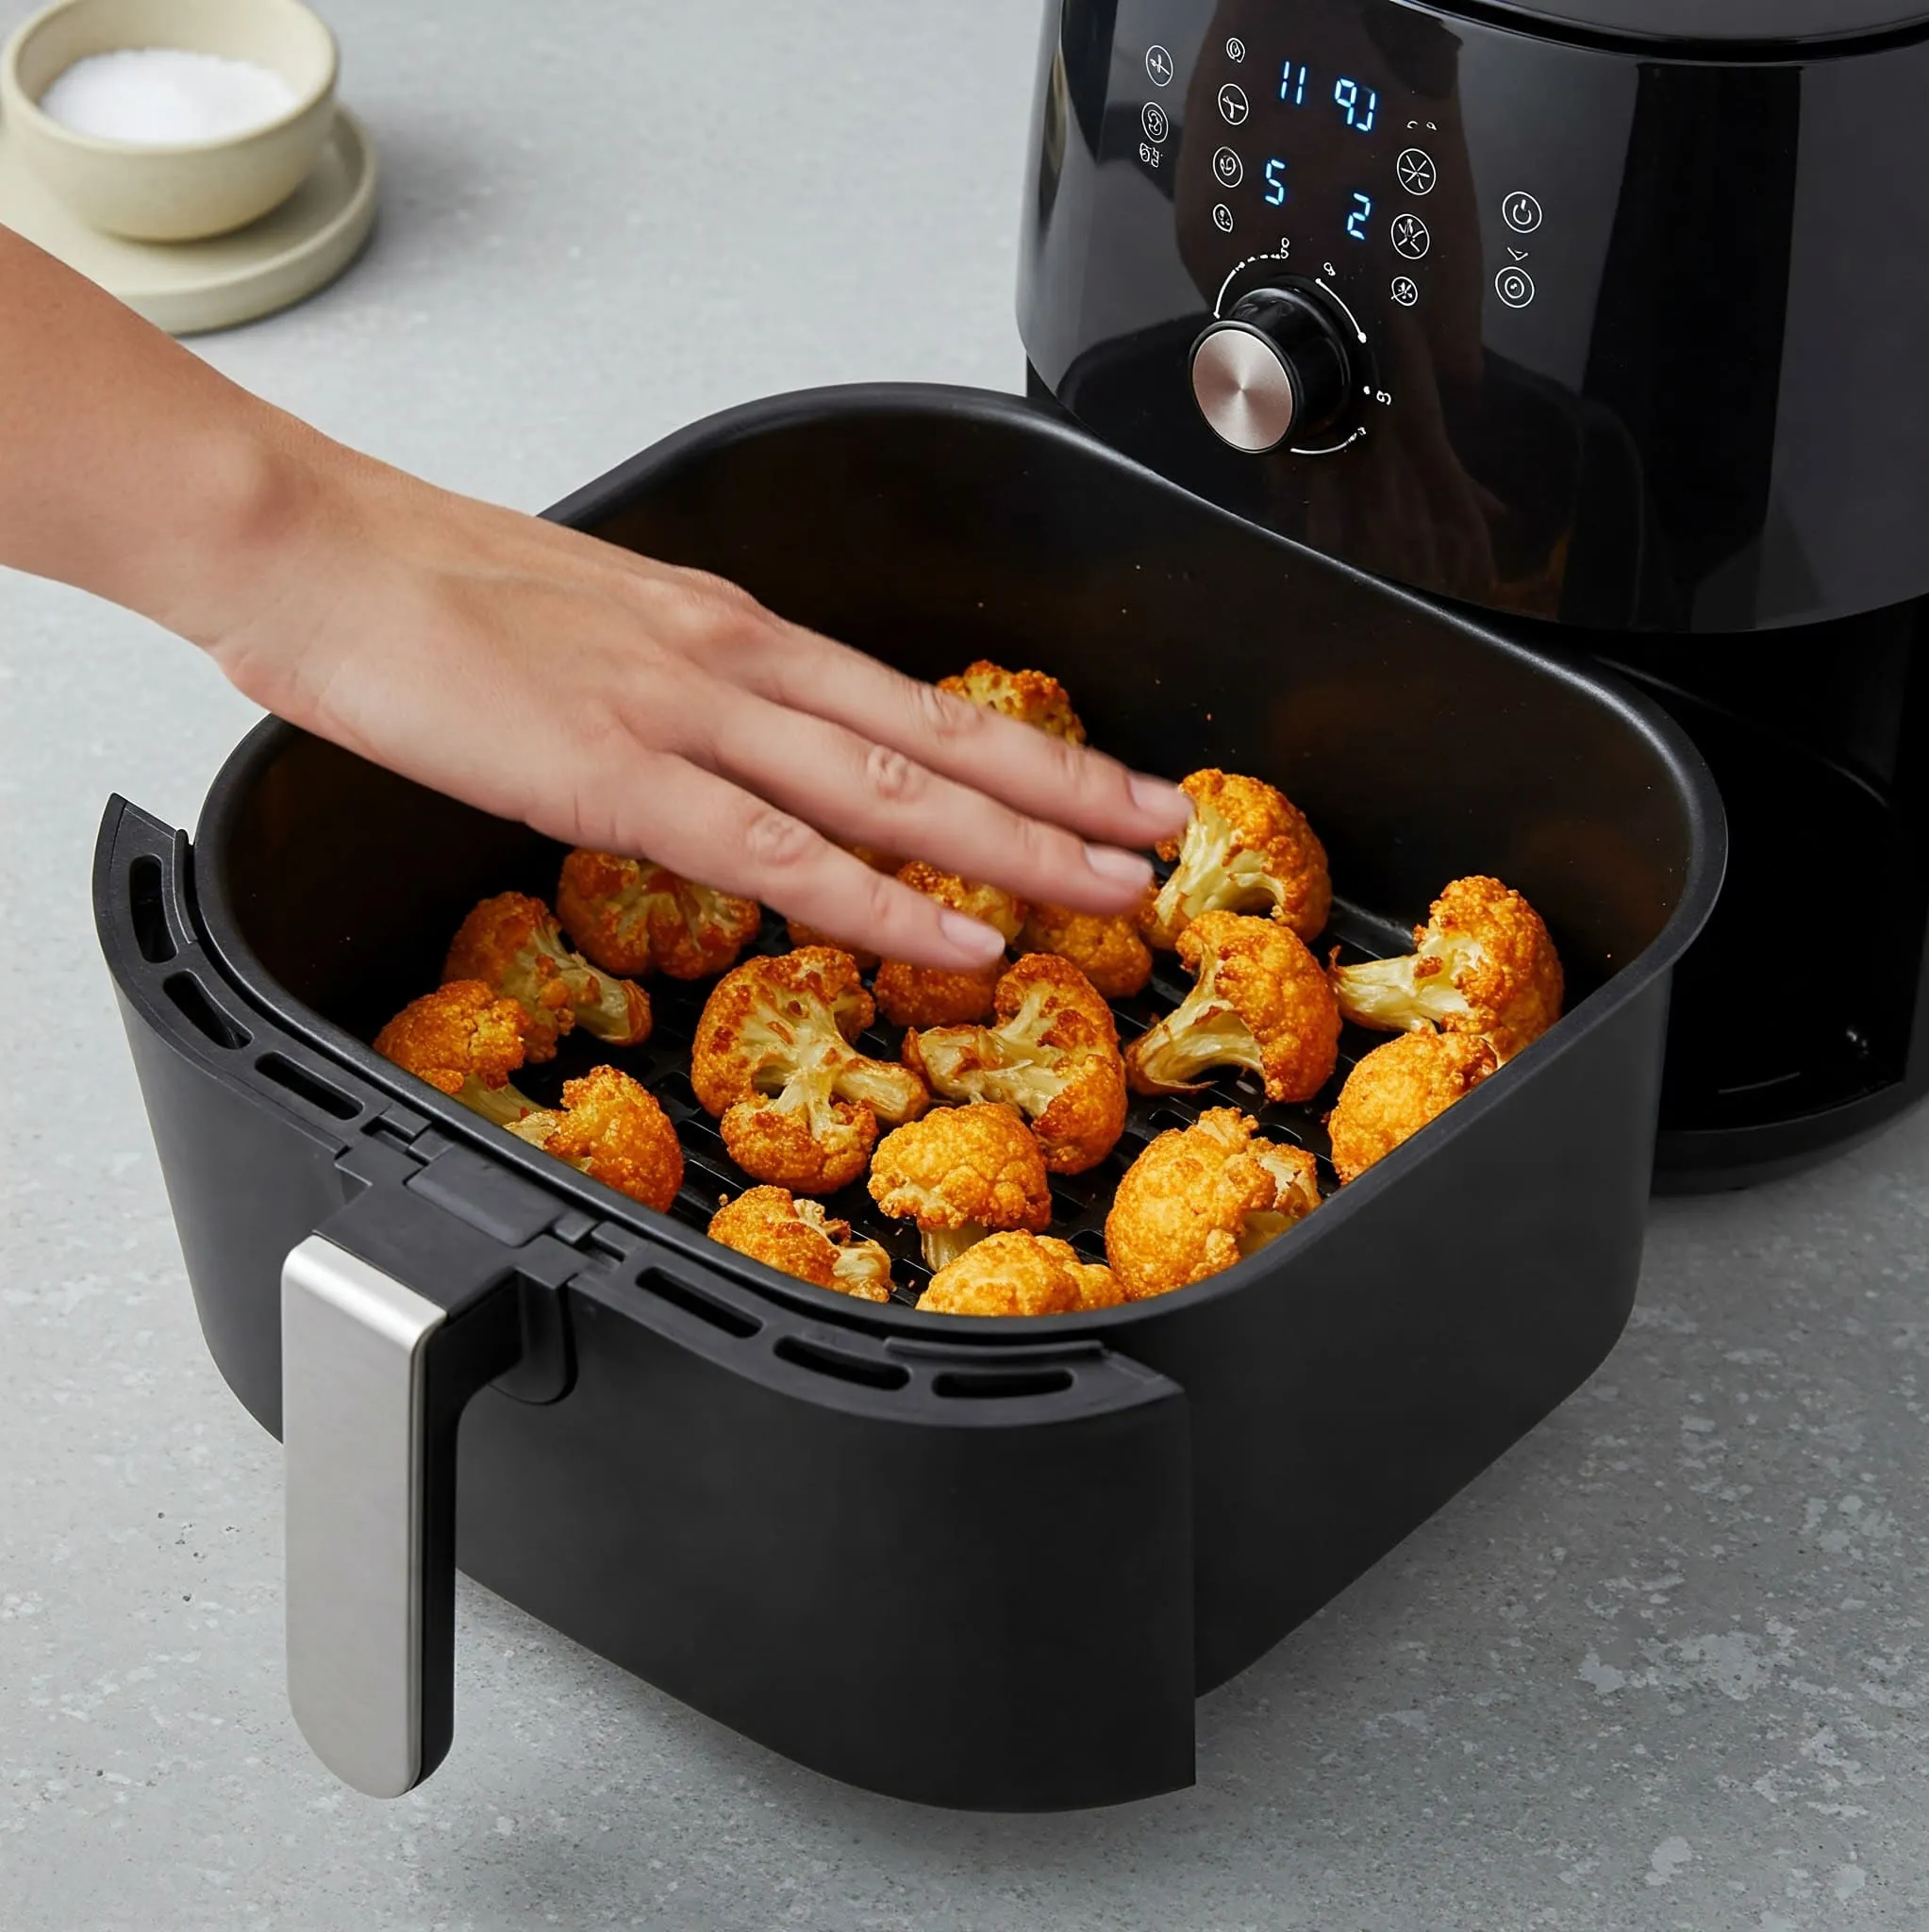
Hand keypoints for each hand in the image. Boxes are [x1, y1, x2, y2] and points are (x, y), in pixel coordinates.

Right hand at [199, 439, 1192, 970]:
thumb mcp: (591, 631)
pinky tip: (956, 934)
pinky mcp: (618, 774)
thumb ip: (678, 698)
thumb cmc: (424, 589)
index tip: (1099, 787)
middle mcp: (735, 662)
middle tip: (1162, 831)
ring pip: (893, 790)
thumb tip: (728, 755)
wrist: (308, 548)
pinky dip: (880, 899)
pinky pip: (778, 851)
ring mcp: (686, 715)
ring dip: (1017, 845)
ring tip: (1112, 886)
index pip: (913, 701)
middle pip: (941, 739)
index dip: (1024, 752)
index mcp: (728, 631)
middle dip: (1067, 795)